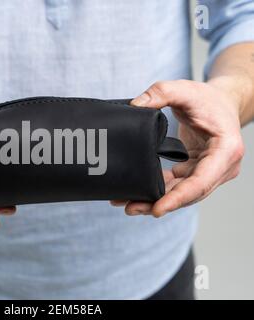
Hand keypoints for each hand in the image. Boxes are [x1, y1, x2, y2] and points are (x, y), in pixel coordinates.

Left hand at [111, 79, 244, 216]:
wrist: (221, 102)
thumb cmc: (208, 99)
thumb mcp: (185, 89)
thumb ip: (161, 92)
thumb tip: (135, 106)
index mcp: (225, 151)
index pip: (201, 182)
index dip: (178, 198)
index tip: (157, 209)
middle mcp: (220, 167)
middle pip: (189, 194)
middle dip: (159, 204)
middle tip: (130, 208)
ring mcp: (209, 172)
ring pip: (181, 194)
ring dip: (155, 200)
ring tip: (127, 204)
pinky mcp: (196, 171)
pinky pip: (177, 186)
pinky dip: (158, 191)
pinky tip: (137, 193)